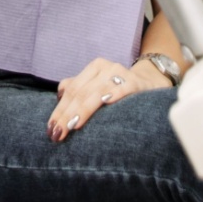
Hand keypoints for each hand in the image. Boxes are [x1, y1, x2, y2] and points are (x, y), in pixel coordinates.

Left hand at [45, 57, 167, 141]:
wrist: (152, 83)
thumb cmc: (120, 88)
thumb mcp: (99, 85)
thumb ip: (80, 88)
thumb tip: (59, 95)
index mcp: (94, 68)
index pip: (71, 90)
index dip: (59, 109)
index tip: (50, 128)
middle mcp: (105, 67)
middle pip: (80, 93)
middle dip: (66, 115)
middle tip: (57, 134)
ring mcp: (120, 74)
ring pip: (95, 93)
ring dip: (82, 111)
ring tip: (71, 126)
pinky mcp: (135, 83)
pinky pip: (122, 89)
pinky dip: (112, 96)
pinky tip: (104, 103)